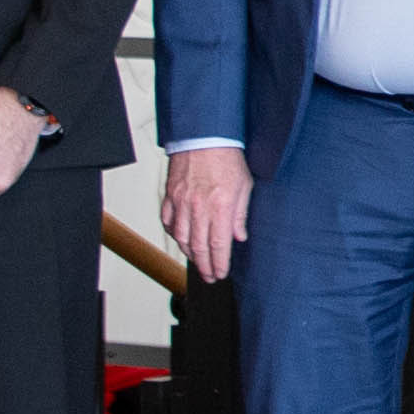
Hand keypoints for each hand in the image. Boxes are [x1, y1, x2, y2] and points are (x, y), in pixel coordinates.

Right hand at [163, 145, 252, 285]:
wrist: (204, 137)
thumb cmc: (227, 158)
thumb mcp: (245, 186)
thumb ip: (241, 214)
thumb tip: (239, 237)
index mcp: (220, 206)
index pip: (218, 244)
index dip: (219, 263)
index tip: (220, 274)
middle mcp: (198, 208)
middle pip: (199, 246)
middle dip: (205, 266)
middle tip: (210, 276)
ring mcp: (181, 202)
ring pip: (181, 238)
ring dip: (189, 254)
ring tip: (197, 262)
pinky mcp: (170, 196)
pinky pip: (168, 222)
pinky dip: (174, 235)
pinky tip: (181, 240)